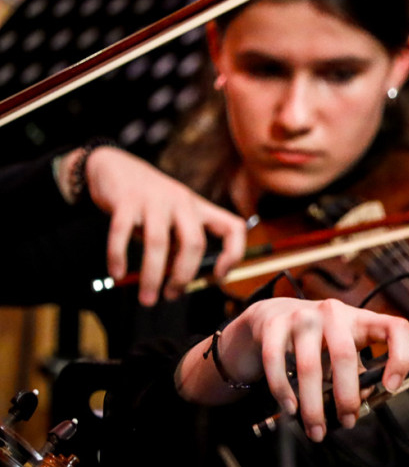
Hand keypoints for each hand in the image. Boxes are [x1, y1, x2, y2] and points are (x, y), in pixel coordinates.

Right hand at [74, 146, 245, 304]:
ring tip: (147, 299)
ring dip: (153, 276)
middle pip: (194, 243)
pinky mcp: (126, 199)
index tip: (219, 276)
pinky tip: (117, 273)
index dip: (235, 254)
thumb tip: (180, 281)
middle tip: (171, 296)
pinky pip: (122, 232)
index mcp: (199, 208)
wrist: (116, 166)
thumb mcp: (174, 219)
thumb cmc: (149, 203)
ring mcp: (154, 199)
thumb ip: (179, 244)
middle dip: (183, 276)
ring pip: (158, 243)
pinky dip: (118, 256)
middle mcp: (182, 202)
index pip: (234, 227)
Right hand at [179, 297, 408, 441]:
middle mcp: (333, 312)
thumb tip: (362, 399)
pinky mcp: (273, 325)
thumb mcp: (343, 352)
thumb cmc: (316, 341)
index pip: (394, 327)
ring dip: (313, 405)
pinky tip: (290, 409)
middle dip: (346, 397)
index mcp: (360, 319)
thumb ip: (357, 373)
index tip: (391, 387)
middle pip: (344, 355)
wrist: (271, 318)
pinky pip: (277, 363)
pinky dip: (284, 391)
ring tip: (316, 429)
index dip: (400, 357)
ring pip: (309, 366)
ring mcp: (302, 316)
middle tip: (346, 422)